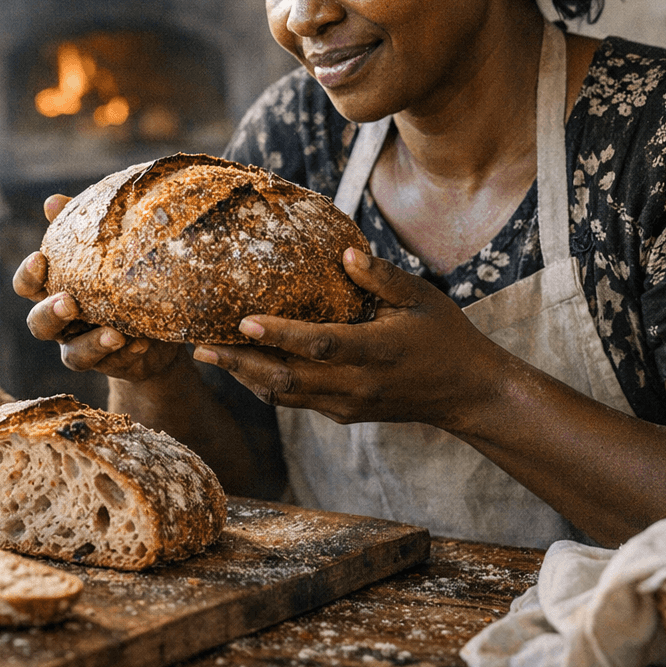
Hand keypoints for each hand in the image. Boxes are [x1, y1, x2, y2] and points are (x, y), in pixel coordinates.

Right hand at [12, 194, 180, 380]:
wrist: (157, 324)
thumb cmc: (121, 279)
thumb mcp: (106, 252)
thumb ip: (80, 229)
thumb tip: (52, 201)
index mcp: (55, 290)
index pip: (27, 285)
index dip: (28, 275)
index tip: (40, 258)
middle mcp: (62, 323)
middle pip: (39, 324)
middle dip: (51, 313)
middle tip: (69, 302)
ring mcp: (83, 347)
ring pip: (73, 355)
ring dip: (93, 343)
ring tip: (116, 333)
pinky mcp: (110, 364)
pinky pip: (112, 364)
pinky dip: (127, 352)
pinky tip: (142, 341)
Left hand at [190, 248, 506, 428]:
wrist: (466, 393)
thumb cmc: (444, 336)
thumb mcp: (421, 297)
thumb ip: (381, 277)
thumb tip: (343, 252)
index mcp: (376, 351)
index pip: (320, 345)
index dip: (280, 334)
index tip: (243, 321)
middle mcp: (357, 384)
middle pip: (287, 380)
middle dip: (239, 365)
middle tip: (199, 347)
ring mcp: (347, 404)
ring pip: (285, 396)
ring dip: (244, 377)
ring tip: (208, 356)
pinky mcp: (344, 414)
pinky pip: (296, 402)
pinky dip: (266, 386)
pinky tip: (243, 367)